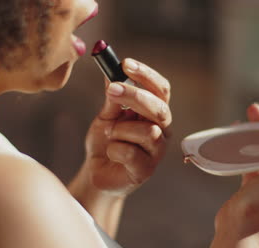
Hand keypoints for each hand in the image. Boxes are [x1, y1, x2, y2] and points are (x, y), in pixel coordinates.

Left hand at [82, 58, 171, 195]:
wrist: (96, 172)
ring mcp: (157, 152)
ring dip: (120, 129)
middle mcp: (162, 130)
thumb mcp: (107, 114)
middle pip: (160, 108)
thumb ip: (113, 97)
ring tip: (109, 134)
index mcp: (155, 113)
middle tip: (111, 90)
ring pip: (148, 132)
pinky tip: (111, 153)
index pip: (161, 89)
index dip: (146, 75)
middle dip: (135, 96)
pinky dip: (114, 149)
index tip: (125, 64)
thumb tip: (112, 70)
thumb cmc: (106, 141)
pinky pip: (130, 153)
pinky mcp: (146, 171)